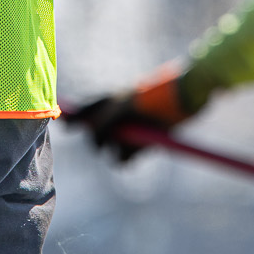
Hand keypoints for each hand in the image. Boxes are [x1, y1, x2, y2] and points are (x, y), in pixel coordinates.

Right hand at [65, 69, 187, 163]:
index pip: (88, 109)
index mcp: (114, 99)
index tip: (65, 126)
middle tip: (103, 141)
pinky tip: (132, 156)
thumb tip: (91, 136)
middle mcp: (121, 115)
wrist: (187, 95)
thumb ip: (104, 120)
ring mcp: (133, 129)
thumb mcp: (124, 105)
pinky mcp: (146, 141)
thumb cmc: (154, 95)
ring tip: (126, 144)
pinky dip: (128, 157)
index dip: (75, 117)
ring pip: (114, 147)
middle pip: (98, 134)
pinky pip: (129, 156)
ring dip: (115, 150)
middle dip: (99, 140)